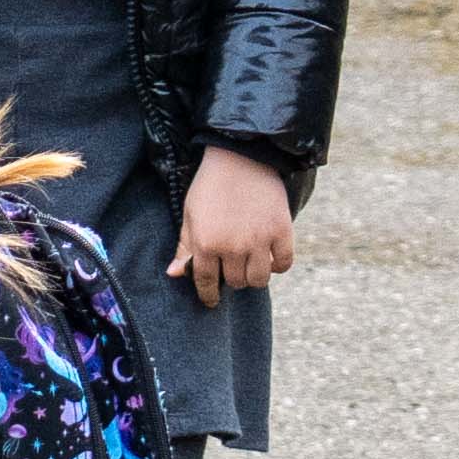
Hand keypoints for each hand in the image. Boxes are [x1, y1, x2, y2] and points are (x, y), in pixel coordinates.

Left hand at [172, 145, 297, 305]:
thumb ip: (185, 247)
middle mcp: (234, 247)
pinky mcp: (282, 231)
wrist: (241, 157)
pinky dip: (278, 266)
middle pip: (236, 282)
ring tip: (251, 264)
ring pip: (259, 279)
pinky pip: (284, 264)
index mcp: (207, 244)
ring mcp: (260, 240)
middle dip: (232, 278)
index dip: (208, 295)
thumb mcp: (190, 214)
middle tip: (232, 267)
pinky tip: (271, 259)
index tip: (211, 301)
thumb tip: (174, 275)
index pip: (206, 281)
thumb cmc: (210, 186)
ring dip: (254, 276)